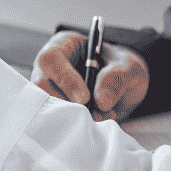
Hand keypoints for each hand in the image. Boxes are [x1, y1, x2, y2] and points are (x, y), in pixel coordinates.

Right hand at [30, 31, 149, 121]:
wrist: (125, 87)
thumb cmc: (122, 67)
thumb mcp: (128, 66)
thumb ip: (117, 77)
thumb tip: (101, 100)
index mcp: (65, 45)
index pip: (51, 59)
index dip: (65, 78)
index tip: (85, 98)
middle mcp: (50, 67)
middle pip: (41, 86)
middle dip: (67, 103)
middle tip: (94, 113)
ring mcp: (50, 89)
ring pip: (47, 105)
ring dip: (73, 116)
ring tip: (99, 116)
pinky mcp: (55, 108)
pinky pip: (56, 119)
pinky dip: (75, 124)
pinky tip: (94, 121)